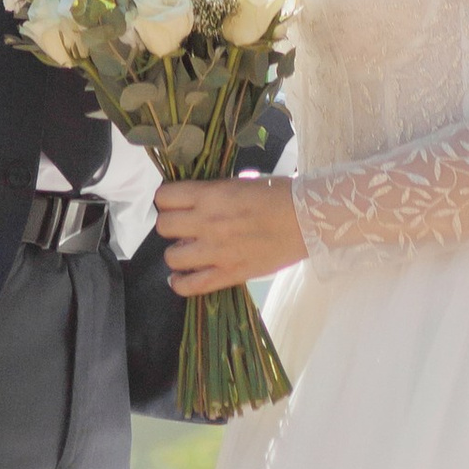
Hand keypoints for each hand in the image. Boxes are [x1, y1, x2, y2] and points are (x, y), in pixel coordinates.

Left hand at [153, 173, 307, 295]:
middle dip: (169, 224)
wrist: (305, 219)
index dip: (166, 199)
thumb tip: (194, 202)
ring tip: (186, 250)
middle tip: (181, 226)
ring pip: (171, 256)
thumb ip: (213, 193)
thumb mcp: (239, 182)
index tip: (173, 202)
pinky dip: (180, 283)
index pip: (164, 197)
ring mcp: (216, 251)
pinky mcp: (229, 275)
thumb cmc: (276, 193)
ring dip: (176, 252)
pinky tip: (181, 278)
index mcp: (210, 195)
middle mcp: (207, 222)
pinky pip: (191, 286)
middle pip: (163, 226)